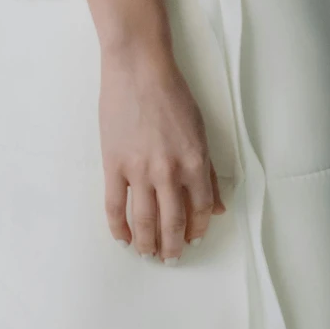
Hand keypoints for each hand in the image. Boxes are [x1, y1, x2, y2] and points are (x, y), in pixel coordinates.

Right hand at [100, 45, 225, 259]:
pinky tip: (122, 238)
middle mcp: (169, 171)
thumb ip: (207, 171)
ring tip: (148, 254)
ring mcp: (139, 170)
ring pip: (143, 221)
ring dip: (146, 243)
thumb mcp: (200, 130)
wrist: (139, 69)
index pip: (199, 209)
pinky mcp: (113, 164)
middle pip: (171, 222)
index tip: (193, 239)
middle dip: (172, 246)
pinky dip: (118, 227)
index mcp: (195, 161)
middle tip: (170, 259)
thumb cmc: (173, 94)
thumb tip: (216, 207)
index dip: (197, 229)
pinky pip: (114, 206)